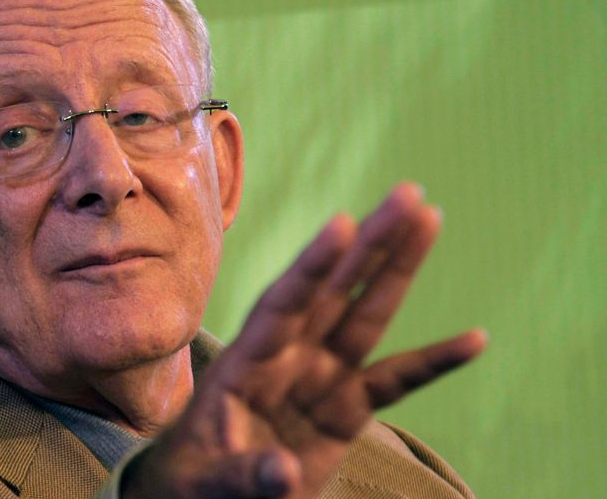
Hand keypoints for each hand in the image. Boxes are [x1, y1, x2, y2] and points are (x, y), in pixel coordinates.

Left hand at [123, 183, 485, 498]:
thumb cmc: (190, 481)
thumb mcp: (207, 482)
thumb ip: (244, 475)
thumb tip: (283, 470)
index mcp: (243, 364)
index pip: (283, 305)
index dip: (311, 266)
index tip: (342, 223)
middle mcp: (285, 359)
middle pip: (333, 292)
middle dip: (370, 244)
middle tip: (408, 193)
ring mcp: (317, 380)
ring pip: (365, 317)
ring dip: (397, 270)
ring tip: (430, 218)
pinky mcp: (344, 412)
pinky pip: (393, 382)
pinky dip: (432, 363)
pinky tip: (473, 339)